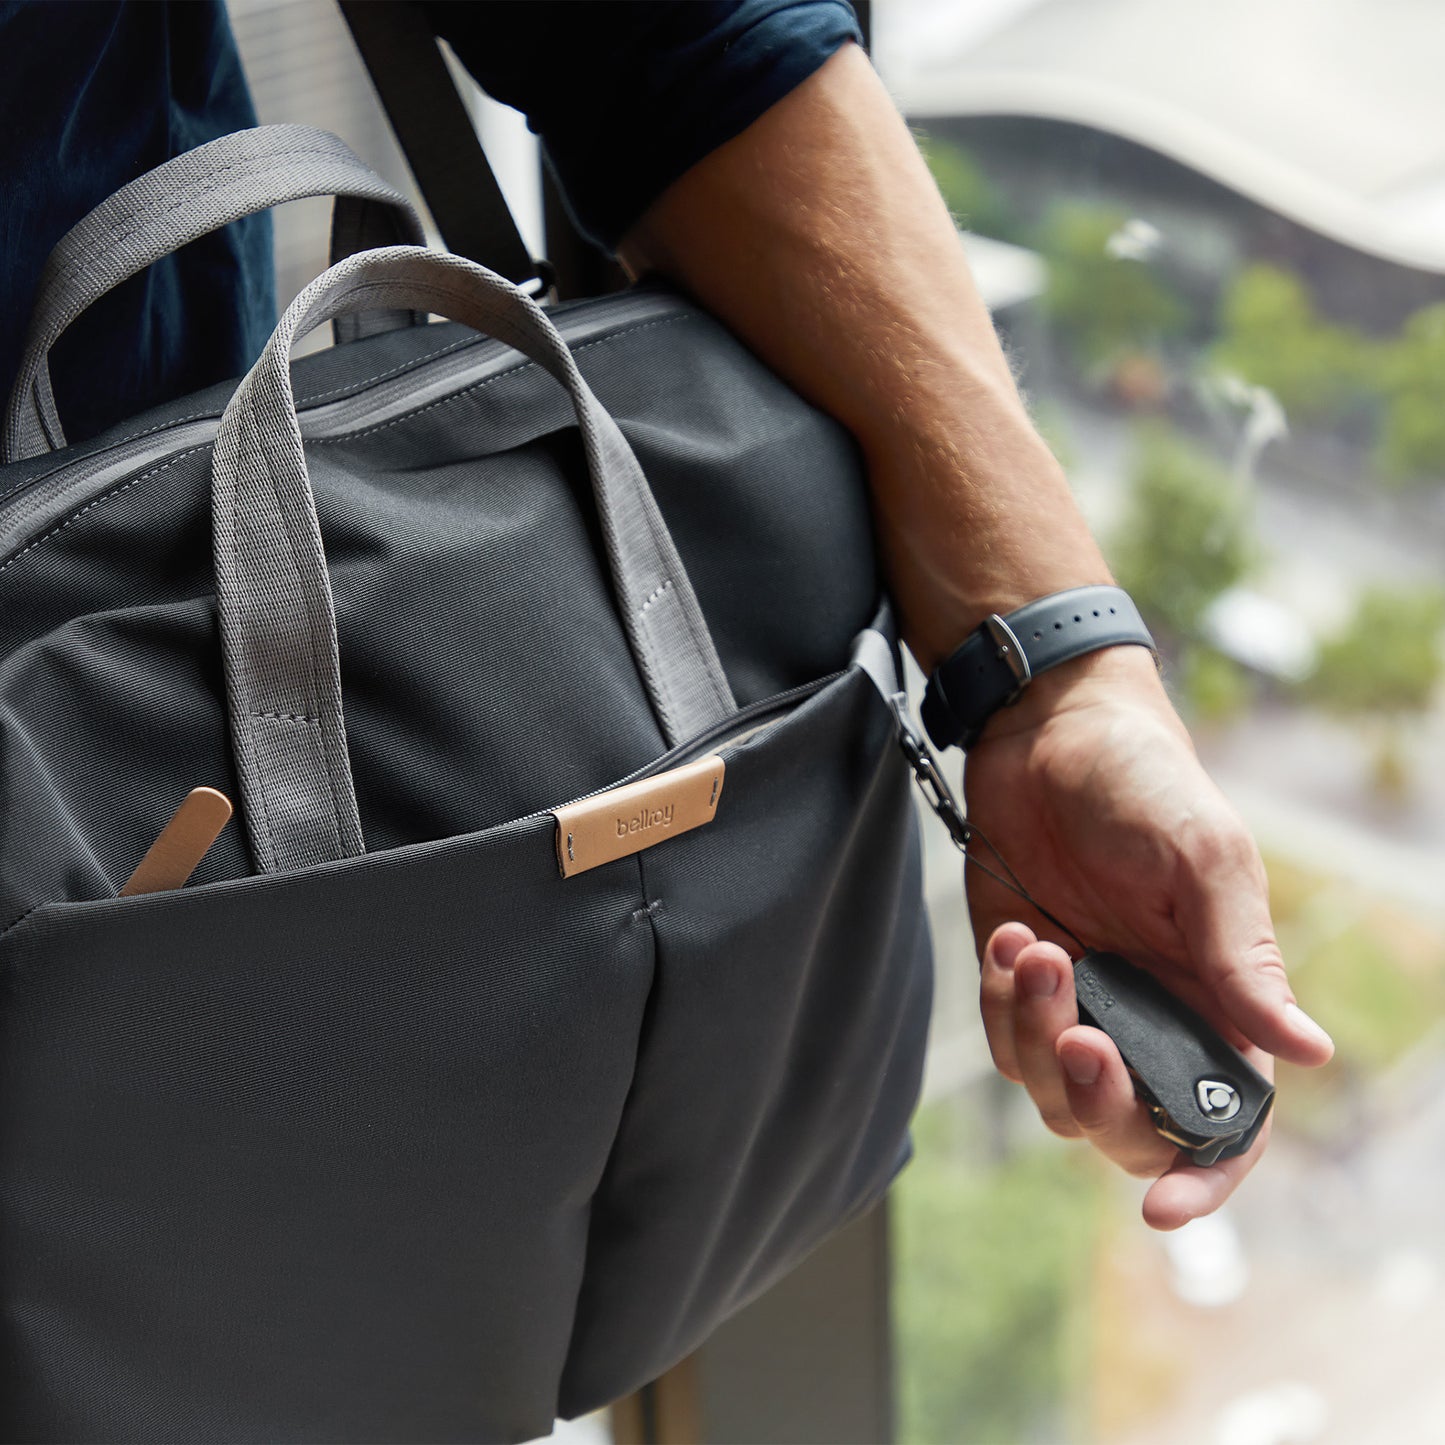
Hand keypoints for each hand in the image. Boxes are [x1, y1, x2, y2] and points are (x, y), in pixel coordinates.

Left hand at [963, 646, 1333, 1228]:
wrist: (1047, 727)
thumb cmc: (1143, 778)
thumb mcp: (1205, 857)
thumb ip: (1244, 957)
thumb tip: (1307, 1053)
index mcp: (1214, 995)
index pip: (1226, 1116)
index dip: (1204, 1175)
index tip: (1162, 1209)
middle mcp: (1148, 1010)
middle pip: (1126, 1124)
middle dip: (1099, 1098)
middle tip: (1082, 1031)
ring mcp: (1078, 997)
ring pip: (1053, 1086)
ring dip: (1037, 1030)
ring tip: (1037, 944)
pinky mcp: (1017, 973)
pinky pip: (1003, 1034)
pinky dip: (1000, 999)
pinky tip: (1012, 930)